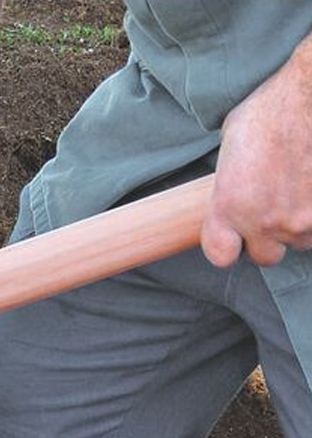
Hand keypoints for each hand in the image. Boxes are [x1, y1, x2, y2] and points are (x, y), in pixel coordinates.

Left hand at [202, 41, 311, 267]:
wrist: (310, 93)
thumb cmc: (271, 109)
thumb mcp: (231, 145)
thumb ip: (230, 182)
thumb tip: (232, 190)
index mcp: (228, 207)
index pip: (221, 256)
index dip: (229, 247)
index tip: (235, 237)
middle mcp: (261, 221)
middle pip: (265, 256)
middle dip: (268, 238)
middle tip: (274, 210)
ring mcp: (299, 219)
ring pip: (299, 242)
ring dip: (298, 224)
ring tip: (298, 192)